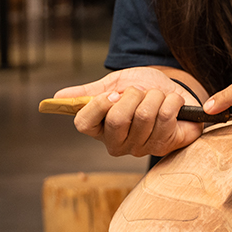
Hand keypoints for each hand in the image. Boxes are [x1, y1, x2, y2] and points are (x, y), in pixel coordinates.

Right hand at [53, 67, 203, 157]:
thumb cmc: (142, 87)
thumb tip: (58, 96)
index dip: (99, 105)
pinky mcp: (163, 146)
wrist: (174, 88)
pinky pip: (165, 117)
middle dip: (133, 94)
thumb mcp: (114, 84)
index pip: (83, 123)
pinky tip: (172, 104)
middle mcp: (116, 143)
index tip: (113, 93)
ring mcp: (139, 147)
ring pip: (144, 115)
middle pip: (117, 119)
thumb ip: (88, 92)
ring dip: (155, 96)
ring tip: (158, 96)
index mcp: (99, 128)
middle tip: (141, 92)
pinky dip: (172, 101)